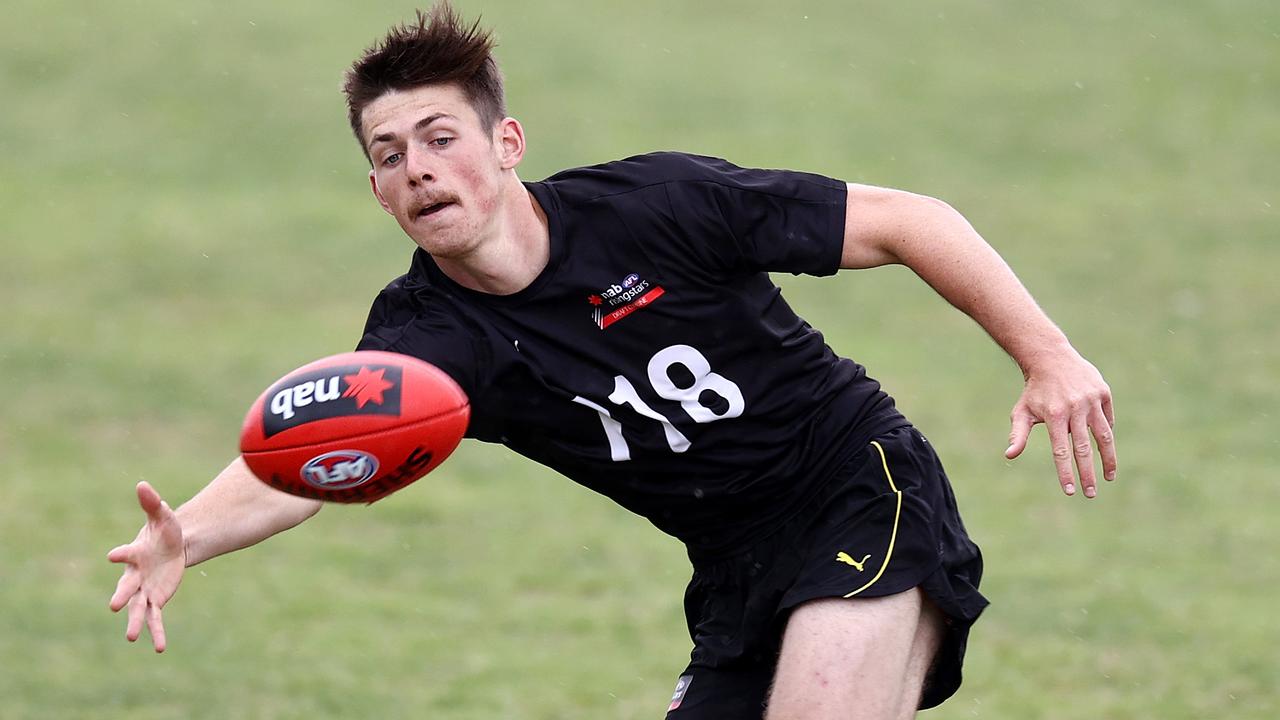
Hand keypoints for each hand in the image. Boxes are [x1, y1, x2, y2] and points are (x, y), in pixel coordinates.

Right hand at [107, 481, 185, 651]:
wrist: (173, 547)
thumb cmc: (164, 530)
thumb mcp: (163, 516)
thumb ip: (152, 503)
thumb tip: (142, 484)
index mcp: (135, 554)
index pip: (126, 554)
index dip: (121, 554)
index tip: (113, 555)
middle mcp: (135, 575)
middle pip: (127, 587)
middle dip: (121, 595)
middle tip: (113, 606)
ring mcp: (144, 590)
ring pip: (137, 609)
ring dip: (134, 622)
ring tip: (129, 637)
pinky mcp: (155, 600)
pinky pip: (155, 619)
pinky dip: (156, 632)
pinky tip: (160, 647)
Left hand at [1005, 351, 1116, 497]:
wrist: (1051, 358)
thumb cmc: (1034, 391)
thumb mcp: (1022, 411)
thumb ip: (1019, 434)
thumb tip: (1009, 455)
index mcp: (1054, 415)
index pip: (1061, 451)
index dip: (1066, 472)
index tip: (1070, 491)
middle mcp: (1075, 408)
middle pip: (1084, 448)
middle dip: (1088, 474)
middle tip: (1090, 494)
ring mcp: (1091, 400)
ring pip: (1104, 436)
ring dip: (1108, 459)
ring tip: (1109, 477)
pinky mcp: (1103, 393)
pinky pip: (1108, 420)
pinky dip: (1107, 435)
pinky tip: (1105, 450)